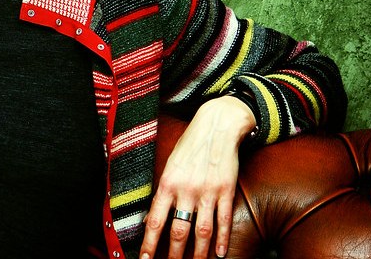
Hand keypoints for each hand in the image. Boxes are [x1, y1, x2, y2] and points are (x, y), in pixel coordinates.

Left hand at [139, 96, 255, 258]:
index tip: (145, 258)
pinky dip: (222, 240)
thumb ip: (163, 193)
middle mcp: (186, 190)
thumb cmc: (189, 146)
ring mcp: (207, 191)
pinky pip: (224, 220)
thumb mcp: (169, 166)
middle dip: (173, 254)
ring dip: (198, 253)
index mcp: (167, 183)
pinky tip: (220, 254)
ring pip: (202, 231)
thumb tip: (152, 219)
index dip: (149, 243)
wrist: (216, 126)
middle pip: (178, 230)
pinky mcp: (226, 190)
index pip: (155, 220)